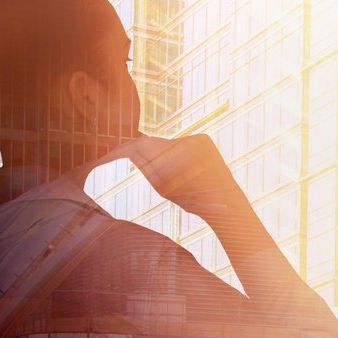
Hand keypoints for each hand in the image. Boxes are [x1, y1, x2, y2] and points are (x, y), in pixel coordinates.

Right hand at [120, 134, 247, 216]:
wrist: (224, 200)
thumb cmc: (190, 198)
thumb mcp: (162, 186)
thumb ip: (146, 165)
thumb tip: (129, 149)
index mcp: (170, 157)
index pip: (139, 145)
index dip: (124, 148)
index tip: (114, 152)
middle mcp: (182, 142)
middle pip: (154, 142)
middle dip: (145, 151)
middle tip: (133, 158)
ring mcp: (194, 137)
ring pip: (170, 143)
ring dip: (167, 154)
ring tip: (179, 173)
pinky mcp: (203, 138)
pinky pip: (184, 143)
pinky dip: (182, 153)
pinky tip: (192, 167)